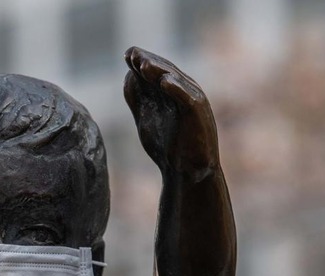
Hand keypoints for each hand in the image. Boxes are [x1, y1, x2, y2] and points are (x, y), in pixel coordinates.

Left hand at [123, 47, 218, 176]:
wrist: (185, 172)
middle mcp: (183, 93)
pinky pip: (187, 98)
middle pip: (165, 71)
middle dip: (148, 61)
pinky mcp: (197, 115)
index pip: (156, 71)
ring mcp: (192, 102)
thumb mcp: (147, 118)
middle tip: (132, 53)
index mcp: (170, 93)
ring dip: (160, 71)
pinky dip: (177, 89)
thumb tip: (127, 76)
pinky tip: (164, 82)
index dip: (141, 61)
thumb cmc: (167, 146)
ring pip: (176, 81)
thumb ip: (138, 99)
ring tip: (144, 64)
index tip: (126, 54)